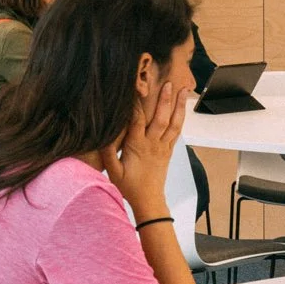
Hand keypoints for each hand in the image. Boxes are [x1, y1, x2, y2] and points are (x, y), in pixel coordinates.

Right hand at [105, 71, 186, 211]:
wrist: (149, 200)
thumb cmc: (130, 187)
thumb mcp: (113, 171)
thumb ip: (107, 152)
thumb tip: (101, 135)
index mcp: (138, 146)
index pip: (137, 120)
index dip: (135, 103)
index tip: (135, 88)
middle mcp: (153, 144)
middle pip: (161, 118)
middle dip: (164, 100)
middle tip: (168, 83)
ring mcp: (163, 147)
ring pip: (173, 123)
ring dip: (178, 106)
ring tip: (183, 91)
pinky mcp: (168, 151)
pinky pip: (176, 132)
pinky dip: (180, 118)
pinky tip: (181, 109)